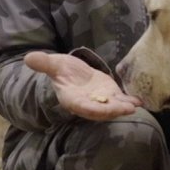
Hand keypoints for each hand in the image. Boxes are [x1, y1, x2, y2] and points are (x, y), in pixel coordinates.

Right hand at [24, 51, 141, 120]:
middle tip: (127, 108)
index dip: (93, 109)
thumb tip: (28, 58)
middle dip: (113, 111)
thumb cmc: (61, 70)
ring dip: (124, 107)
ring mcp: (100, 100)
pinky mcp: (111, 95)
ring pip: (113, 106)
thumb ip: (44, 63)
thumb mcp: (53, 64)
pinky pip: (121, 99)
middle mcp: (88, 103)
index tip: (103, 110)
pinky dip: (130, 100)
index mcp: (73, 99)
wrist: (72, 73)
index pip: (82, 107)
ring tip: (135, 105)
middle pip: (101, 110)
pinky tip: (140, 100)